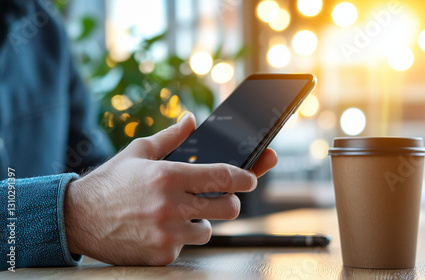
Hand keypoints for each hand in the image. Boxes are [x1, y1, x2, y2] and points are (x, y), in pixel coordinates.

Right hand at [64, 112, 277, 265]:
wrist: (77, 218)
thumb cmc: (110, 182)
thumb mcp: (138, 151)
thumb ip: (171, 136)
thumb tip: (191, 119)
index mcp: (168, 176)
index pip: (223, 176)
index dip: (246, 177)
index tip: (252, 178)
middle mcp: (171, 206)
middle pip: (229, 208)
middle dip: (230, 202)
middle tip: (220, 198)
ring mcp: (167, 234)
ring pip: (208, 230)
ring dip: (201, 222)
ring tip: (177, 212)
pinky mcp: (161, 255)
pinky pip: (185, 246)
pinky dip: (178, 237)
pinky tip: (160, 228)